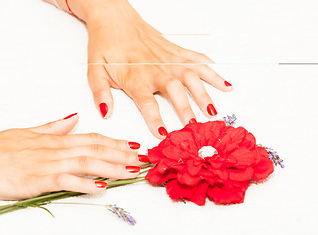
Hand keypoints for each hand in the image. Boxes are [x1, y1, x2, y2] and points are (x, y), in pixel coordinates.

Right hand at [0, 114, 143, 199]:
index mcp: (56, 139)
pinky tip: (101, 187)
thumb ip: (54, 126)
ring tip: (131, 171)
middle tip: (142, 158)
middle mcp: (56, 149)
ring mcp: (48, 164)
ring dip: (112, 167)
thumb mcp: (28, 132)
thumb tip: (74, 118)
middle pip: (96, 148)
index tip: (133, 145)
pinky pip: (66, 180)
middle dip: (122, 153)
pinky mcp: (37, 179)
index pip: (93, 138)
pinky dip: (85, 183)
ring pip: (87, 162)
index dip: (116, 141)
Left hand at [85, 0, 231, 138]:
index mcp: (134, 76)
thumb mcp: (94, 69)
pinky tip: (223, 82)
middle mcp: (154, 68)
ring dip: (204, 92)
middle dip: (185, 108)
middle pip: (174, 89)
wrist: (114, 17)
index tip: (163, 135)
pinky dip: (212, 70)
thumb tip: (105, 113)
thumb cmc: (104, 45)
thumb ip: (99, 92)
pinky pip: (196, 58)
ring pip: (191, 74)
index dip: (155, 118)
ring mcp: (167, 58)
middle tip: (194, 125)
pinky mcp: (175, 50)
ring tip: (214, 110)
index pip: (146, 101)